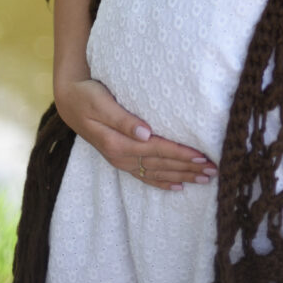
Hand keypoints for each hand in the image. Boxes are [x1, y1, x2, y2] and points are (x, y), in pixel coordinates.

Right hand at [54, 76, 216, 190]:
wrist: (69, 101)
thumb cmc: (87, 96)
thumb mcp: (102, 102)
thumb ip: (123, 119)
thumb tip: (146, 133)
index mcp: (119, 142)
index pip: (158, 150)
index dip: (181, 154)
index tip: (202, 155)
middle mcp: (121, 156)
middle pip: (161, 165)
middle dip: (188, 168)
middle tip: (214, 170)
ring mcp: (121, 161)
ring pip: (156, 173)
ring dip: (181, 176)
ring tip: (204, 179)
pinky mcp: (120, 159)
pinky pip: (144, 176)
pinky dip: (162, 182)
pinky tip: (178, 186)